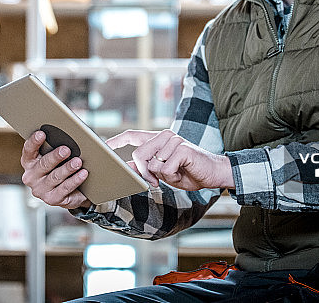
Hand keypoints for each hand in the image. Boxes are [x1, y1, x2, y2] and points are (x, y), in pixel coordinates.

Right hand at [20, 130, 92, 209]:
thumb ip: (60, 144)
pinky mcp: (52, 199)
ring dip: (67, 168)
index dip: (34, 141)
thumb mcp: (58, 155)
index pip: (28, 150)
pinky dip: (75, 180)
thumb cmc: (62, 167)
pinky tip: (83, 174)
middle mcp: (31, 176)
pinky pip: (65, 188)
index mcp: (29, 162)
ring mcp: (40, 189)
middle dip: (55, 156)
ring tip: (78, 162)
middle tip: (66, 149)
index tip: (42, 133)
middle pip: (43, 164)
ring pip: (55, 177)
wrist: (71, 191)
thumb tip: (78, 135)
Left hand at [106, 129, 233, 189]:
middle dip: (144, 173)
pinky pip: (165, 168)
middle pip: (139, 155)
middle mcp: (164, 136)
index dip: (117, 140)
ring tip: (176, 173)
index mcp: (158, 140)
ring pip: (152, 164)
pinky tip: (183, 172)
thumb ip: (146, 168)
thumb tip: (127, 167)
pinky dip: (172, 176)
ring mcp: (173, 140)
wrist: (213, 173)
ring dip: (162, 176)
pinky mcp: (182, 148)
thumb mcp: (163, 172)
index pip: (133, 135)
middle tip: (156, 182)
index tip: (104, 145)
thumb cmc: (188, 172)